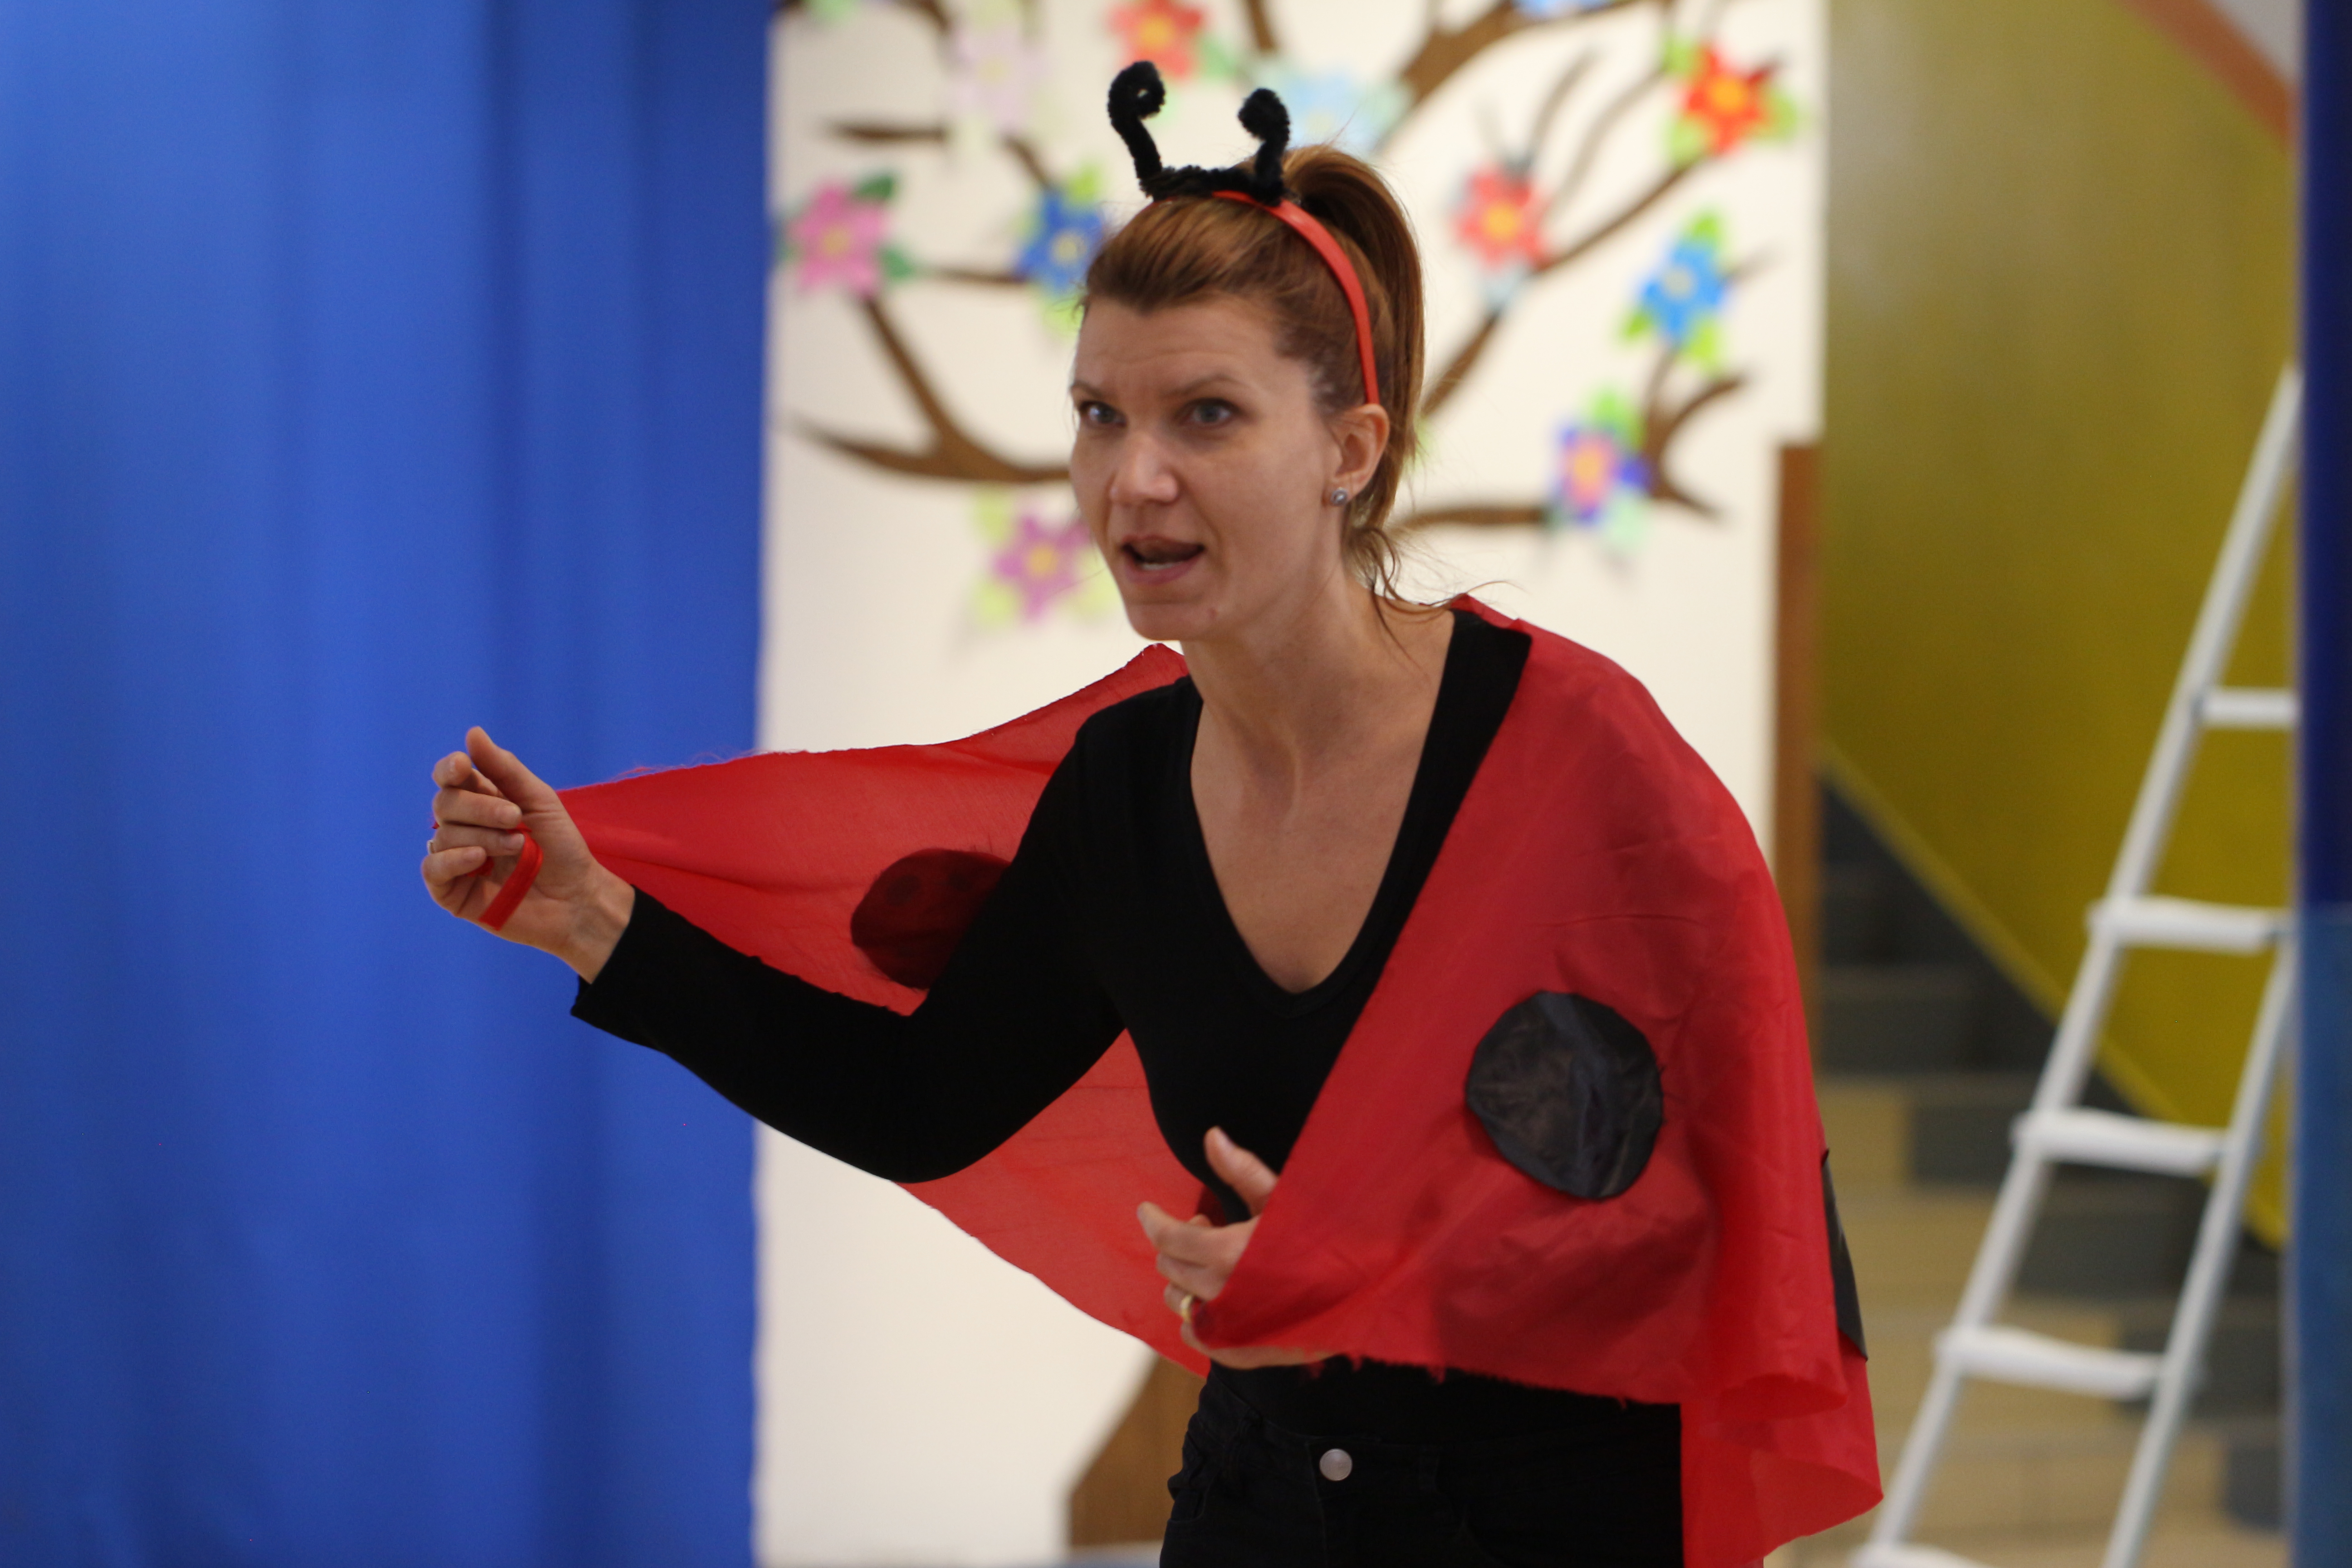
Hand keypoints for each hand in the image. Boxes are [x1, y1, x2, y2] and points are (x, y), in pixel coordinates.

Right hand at [420, 726, 634, 979]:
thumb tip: (473, 733)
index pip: (451, 778)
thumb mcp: (539, 802)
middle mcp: (465, 828)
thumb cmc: (562, 848)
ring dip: (482, 837)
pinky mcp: (453, 892)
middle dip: (480, 807)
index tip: (463, 767)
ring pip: (442, 835)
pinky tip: (478, 859)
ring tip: (517, 848)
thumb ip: (505, 769)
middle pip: (445, 803)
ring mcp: (457, 860)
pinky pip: (432, 868)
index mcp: (483, 802)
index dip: (450, 769)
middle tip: (514, 818)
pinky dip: (452, 859)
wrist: (578, 899)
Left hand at [1138, 1127, 1332, 1368]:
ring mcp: (1231, 1327)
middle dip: (1178, 1243)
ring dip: (1184, 1279)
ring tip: (1214, 1262)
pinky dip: (1196, 1319)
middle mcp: (1224, 1293)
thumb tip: (1212, 1136)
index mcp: (1231, 1252)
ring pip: (1178, 1302)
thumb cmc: (1329, 1239)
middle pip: (1170, 1267)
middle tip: (1205, 1226)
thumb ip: (1242, 1170)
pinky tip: (1215, 1301)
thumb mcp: (1285, 1199)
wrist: (1371, 1292)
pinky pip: (1197, 1337)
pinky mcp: (1242, 1352)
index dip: (1152, 1220)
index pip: (1169, 1237)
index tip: (1147, 1210)